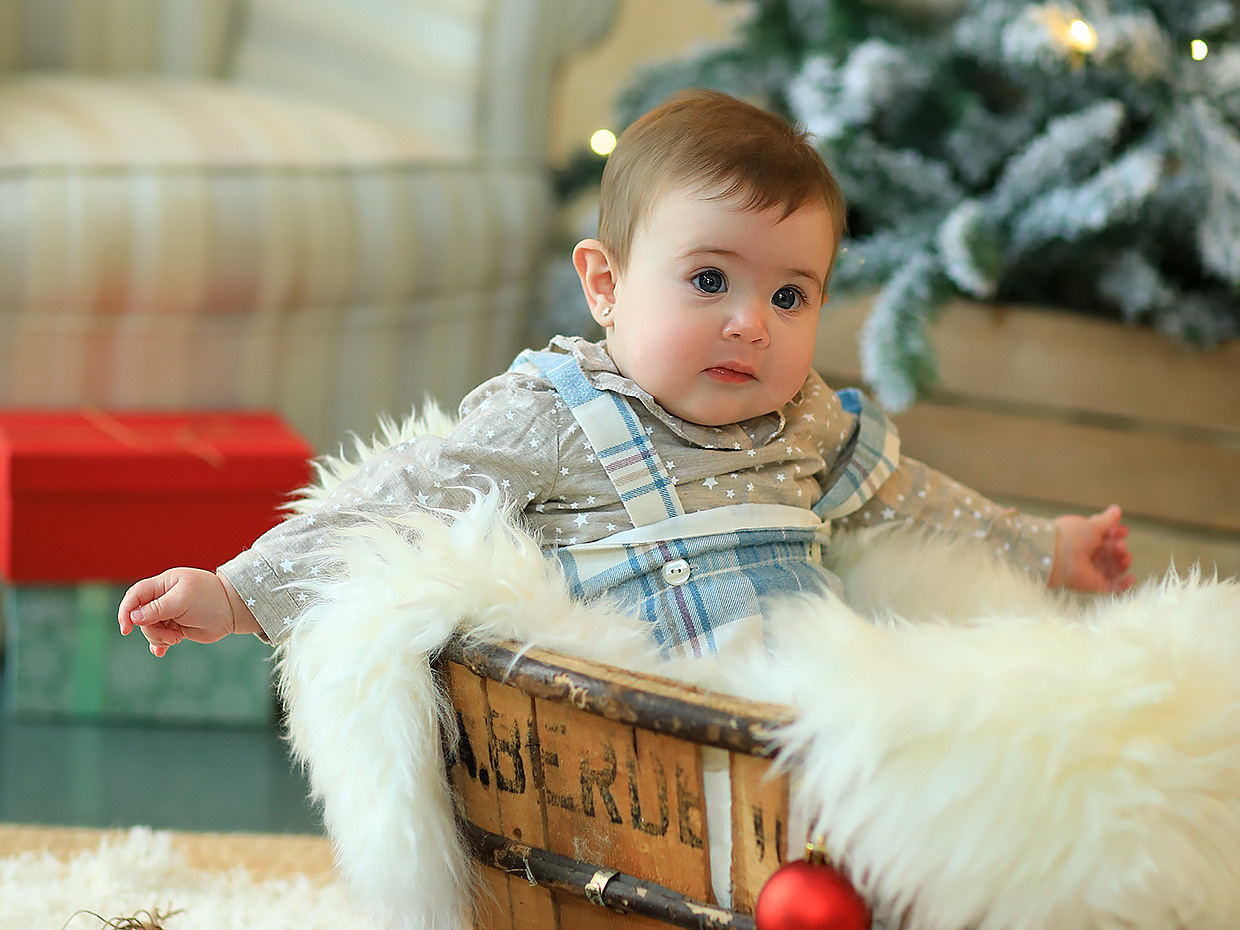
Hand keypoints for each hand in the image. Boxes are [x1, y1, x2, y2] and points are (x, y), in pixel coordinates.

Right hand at [118, 568, 251, 656]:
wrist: (232, 612)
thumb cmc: (209, 600)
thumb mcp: (182, 601)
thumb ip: (157, 608)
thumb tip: (133, 616)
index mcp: (164, 584)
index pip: (135, 595)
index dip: (126, 610)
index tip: (126, 629)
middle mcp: (164, 597)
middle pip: (140, 616)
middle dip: (151, 629)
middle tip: (169, 635)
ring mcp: (170, 613)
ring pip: (150, 628)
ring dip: (159, 637)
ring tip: (176, 638)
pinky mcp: (176, 627)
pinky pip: (160, 637)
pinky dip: (159, 644)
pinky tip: (160, 652)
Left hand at [1049, 504, 1134, 593]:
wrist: (1057, 555)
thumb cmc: (1073, 536)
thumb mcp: (1092, 525)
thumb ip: (1106, 520)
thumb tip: (1116, 509)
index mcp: (1086, 538)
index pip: (1105, 536)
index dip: (1116, 533)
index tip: (1123, 530)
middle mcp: (1089, 554)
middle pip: (1111, 552)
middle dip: (1119, 547)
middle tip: (1119, 544)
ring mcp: (1091, 570)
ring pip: (1114, 567)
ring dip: (1123, 561)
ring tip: (1123, 556)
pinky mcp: (1094, 584)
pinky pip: (1112, 587)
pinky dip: (1124, 584)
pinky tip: (1131, 577)